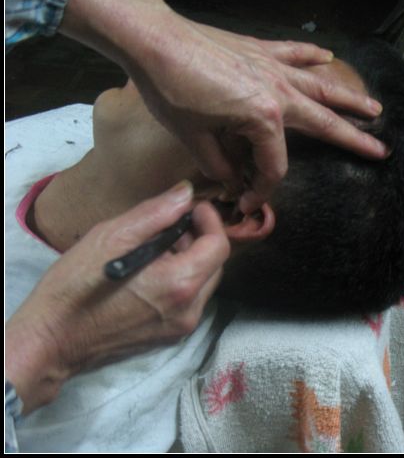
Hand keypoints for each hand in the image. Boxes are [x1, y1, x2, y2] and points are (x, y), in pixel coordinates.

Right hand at [5, 181, 229, 413]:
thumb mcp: (112, 236)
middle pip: (215, 265)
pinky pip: (188, 301)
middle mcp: (189, 311)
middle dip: (200, 240)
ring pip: (203, 284)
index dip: (209, 220)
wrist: (50, 342)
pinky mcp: (168, 337)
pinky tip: (150, 272)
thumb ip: (156, 213)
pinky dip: (180, 281)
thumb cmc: (75, 286)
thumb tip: (186, 193)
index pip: (220, 246)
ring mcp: (180, 328)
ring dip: (190, 260)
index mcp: (180, 285)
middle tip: (171, 226)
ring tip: (157, 247)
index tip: (191, 208)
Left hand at [59, 0, 387, 214]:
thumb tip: (234, 178)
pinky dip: (312, 56)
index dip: (263, 188)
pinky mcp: (260, 51)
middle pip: (323, 124)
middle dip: (353, 140)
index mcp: (264, 119)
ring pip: (321, 87)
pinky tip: (328, 56)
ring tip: (374, 109)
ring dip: (349, 100)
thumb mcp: (196, 139)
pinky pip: (294, 53)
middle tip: (380, 150)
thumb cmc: (171, 91)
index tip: (247, 199)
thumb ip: (222, 164)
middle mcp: (279, 93)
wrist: (154, 41)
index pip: (274, 165)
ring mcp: (273, 68)